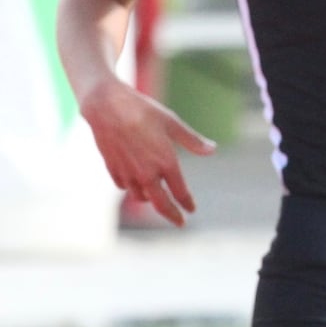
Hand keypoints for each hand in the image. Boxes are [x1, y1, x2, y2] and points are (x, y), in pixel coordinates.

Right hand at [79, 77, 215, 226]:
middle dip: (171, 214)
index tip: (191, 210)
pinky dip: (131, 188)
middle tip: (179, 223)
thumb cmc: (144, 112)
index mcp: (165, 162)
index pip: (179, 191)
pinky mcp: (112, 169)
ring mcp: (127, 173)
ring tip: (158, 197)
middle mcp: (146, 173)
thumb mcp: (173, 123)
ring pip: (140, 196)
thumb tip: (213, 150)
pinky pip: (123, 186)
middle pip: (160, 203)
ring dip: (150, 199)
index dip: (187, 203)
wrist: (107, 108)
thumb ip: (192, 141)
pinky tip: (135, 183)